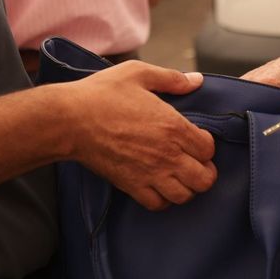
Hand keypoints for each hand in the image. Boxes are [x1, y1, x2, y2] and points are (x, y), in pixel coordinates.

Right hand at [66, 60, 217, 210]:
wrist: (70, 120)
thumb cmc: (102, 94)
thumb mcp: (138, 74)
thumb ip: (171, 78)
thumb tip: (196, 81)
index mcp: (173, 126)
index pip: (208, 148)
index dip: (206, 144)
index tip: (196, 139)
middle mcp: (167, 154)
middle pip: (204, 179)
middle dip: (205, 171)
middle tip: (195, 162)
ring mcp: (150, 174)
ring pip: (185, 196)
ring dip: (186, 187)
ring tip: (179, 176)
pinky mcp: (131, 186)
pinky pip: (158, 204)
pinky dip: (163, 199)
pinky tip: (159, 186)